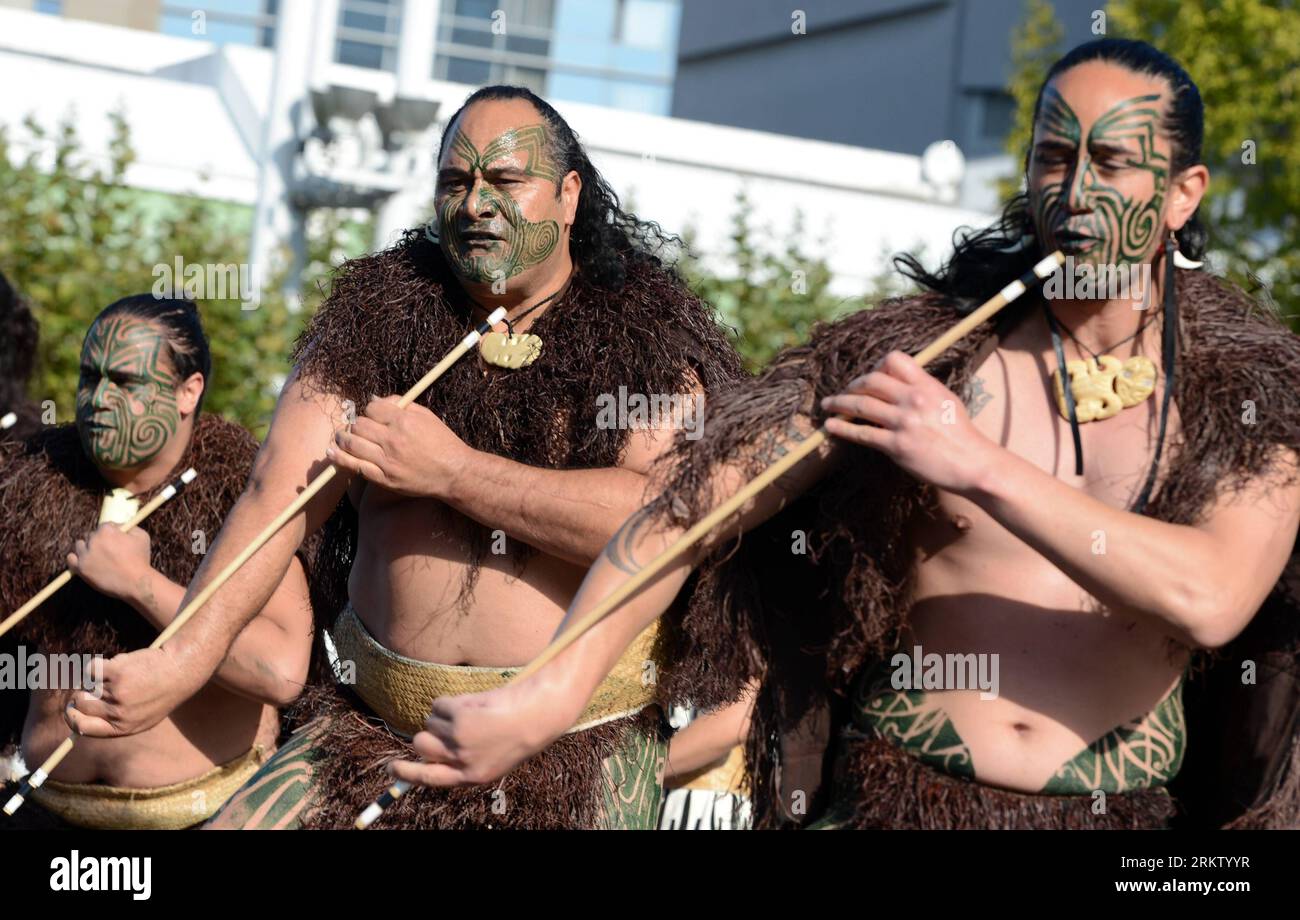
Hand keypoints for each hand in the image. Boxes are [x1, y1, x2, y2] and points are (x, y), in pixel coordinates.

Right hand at [65, 642, 206, 737]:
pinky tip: (123, 664)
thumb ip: (116, 721)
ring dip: (101, 677)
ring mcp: (116, 693)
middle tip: (94, 685)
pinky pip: (92, 668)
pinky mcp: (116, 673)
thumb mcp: (144, 715)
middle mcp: (118, 714)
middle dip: (81, 693)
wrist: (183, 668)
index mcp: (123, 728)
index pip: (83, 729)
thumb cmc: (162, 691)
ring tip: (126, 674)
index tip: (71, 708)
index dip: (72, 718)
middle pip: (79, 704)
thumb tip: (79, 720)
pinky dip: (101, 664)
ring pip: (88, 684)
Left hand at [67, 524, 151, 601]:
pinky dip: (75, 558)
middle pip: (92, 535)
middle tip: (108, 550)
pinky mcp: (81, 568)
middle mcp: (93, 540)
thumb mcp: (142, 536)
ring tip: (97, 556)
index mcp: (107, 531)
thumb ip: (130, 527)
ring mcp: (85, 555)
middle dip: (100, 541)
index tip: (115, 539)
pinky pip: (71, 559)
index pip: (105, 526)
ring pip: (80, 545)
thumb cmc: (140, 559)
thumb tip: (120, 526)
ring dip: (87, 548)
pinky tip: (83, 560)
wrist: (136, 582)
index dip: (111, 532)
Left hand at [326, 396, 472, 498]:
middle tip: (357, 427)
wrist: (454, 473)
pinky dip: (340, 458)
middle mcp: (393, 440)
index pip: (372, 408)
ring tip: (341, 437)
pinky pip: (355, 466)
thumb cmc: (442, 443)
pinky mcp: (384, 478)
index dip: (369, 410)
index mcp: (404, 421)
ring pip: (353, 443)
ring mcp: (387, 461)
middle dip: (356, 424)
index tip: (372, 416)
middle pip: (359, 425)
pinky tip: (332, 452)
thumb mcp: (427, 416)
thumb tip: (375, 400)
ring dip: (343, 438)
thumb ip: (400, 405)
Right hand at [389, 679, 575, 787]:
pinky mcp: (459, 719)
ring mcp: (459, 741)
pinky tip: (477, 702)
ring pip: (431, 721)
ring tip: (476, 711)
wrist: (541, 711)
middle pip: (421, 746)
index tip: (390, 768)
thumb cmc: (519, 728)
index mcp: (472, 776)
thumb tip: (425, 749)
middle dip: (427, 733)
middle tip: (446, 724)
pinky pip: (439, 704)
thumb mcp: (492, 751)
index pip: (429, 780)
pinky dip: (452, 700)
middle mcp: (462, 762)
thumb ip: (463, 755)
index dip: (406, 774)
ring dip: (447, 713)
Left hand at [820, 351, 999, 495]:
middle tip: (845, 392)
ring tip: (828, 406)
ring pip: (860, 405)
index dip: (877, 366)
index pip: (894, 360)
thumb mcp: (946, 400)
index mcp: (927, 385)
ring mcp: (903, 422)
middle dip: (853, 385)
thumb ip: (922, 390)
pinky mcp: (896, 446)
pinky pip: (862, 434)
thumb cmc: (961, 434)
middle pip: (871, 380)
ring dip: (839, 403)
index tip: (871, 376)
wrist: (973, 463)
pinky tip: (831, 427)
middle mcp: (913, 399)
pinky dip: (842, 429)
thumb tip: (898, 385)